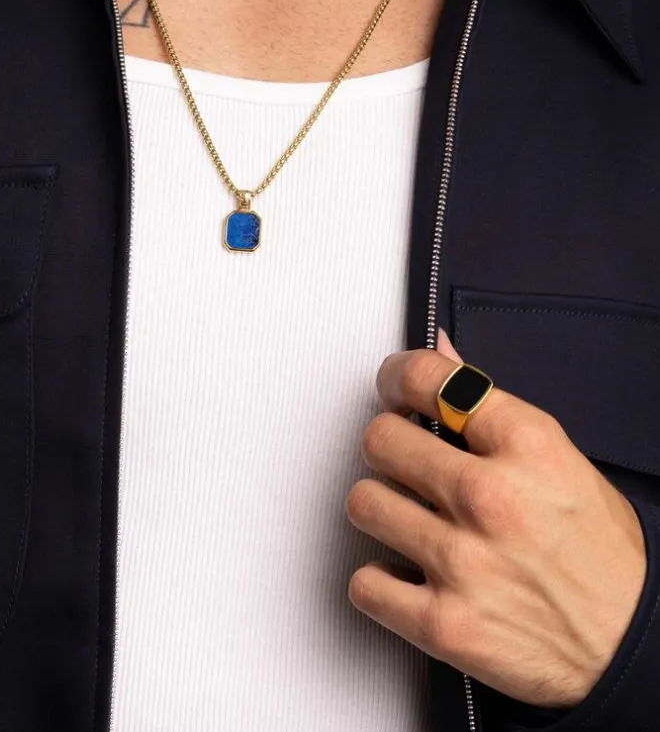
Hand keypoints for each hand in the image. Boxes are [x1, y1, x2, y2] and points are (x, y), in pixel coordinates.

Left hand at [344, 329, 647, 708]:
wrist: (635, 647)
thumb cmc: (605, 556)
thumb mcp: (559, 457)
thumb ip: (489, 405)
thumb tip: (439, 349)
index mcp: (525, 446)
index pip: (425, 379)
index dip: (396, 377)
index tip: (392, 387)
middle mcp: (490, 498)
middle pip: (380, 439)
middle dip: (389, 447)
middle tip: (405, 462)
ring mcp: (464, 562)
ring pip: (363, 503)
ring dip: (382, 510)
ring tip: (410, 519)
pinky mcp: (445, 625)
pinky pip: (364, 584)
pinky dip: (379, 583)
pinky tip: (408, 575)